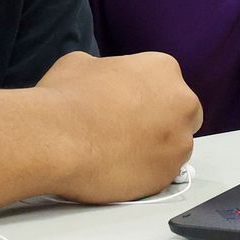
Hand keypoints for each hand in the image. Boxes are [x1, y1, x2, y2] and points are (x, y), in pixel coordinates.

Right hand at [37, 50, 201, 202]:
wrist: (57, 139)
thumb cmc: (67, 99)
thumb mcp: (81, 63)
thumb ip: (105, 70)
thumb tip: (101, 79)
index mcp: (163, 68)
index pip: (165, 83)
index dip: (145, 96)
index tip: (127, 106)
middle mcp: (182, 103)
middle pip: (181, 114)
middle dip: (160, 122)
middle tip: (128, 130)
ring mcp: (178, 142)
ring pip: (174, 147)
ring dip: (154, 150)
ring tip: (119, 152)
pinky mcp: (167, 176)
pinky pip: (161, 174)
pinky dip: (144, 173)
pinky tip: (118, 169)